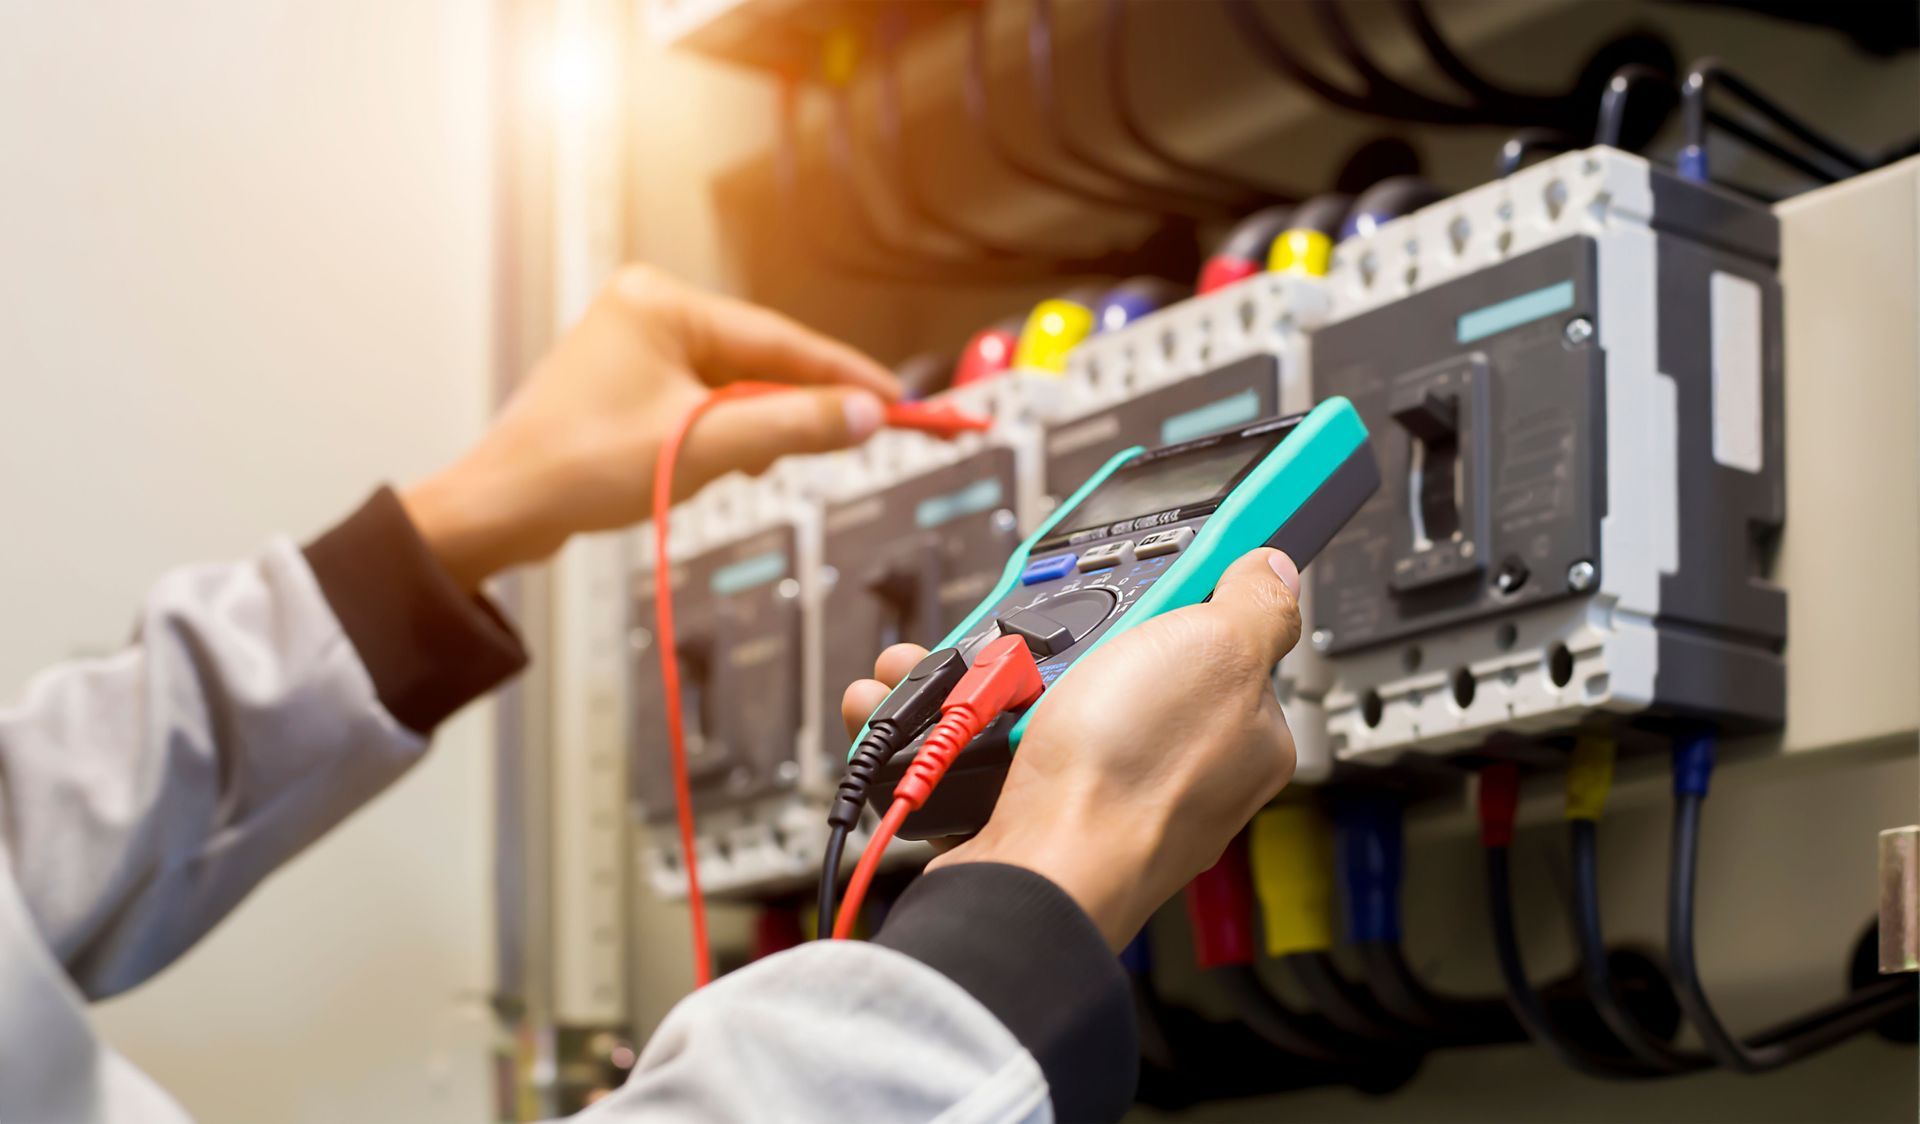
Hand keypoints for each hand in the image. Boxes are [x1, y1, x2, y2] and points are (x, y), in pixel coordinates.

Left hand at [402, 266, 898, 588]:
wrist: (501, 511)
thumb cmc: (581, 470)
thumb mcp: (704, 448)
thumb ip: (793, 426)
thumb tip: (867, 414)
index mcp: (661, 302)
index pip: (778, 338)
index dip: (845, 374)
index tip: (900, 399)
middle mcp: (648, 309)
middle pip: (759, 360)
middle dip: (793, 409)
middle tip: (853, 440)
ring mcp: (635, 346)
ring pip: (733, 386)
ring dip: (753, 430)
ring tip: (738, 469)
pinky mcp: (628, 383)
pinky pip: (702, 403)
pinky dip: (722, 436)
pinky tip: (713, 467)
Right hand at [841, 549, 1302, 949]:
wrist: (1034, 874)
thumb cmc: (1130, 783)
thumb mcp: (1216, 650)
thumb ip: (1255, 606)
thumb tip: (1278, 571)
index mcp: (1242, 728)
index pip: (1219, 635)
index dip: (1173, 595)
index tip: (1136, 577)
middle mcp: (1179, 764)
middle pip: (1118, 658)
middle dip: (1061, 634)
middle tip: (1038, 632)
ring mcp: (1105, 789)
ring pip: (1040, 698)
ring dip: (983, 673)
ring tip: (950, 667)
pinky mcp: (1039, 810)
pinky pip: (991, 745)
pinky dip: (951, 724)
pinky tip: (928, 711)